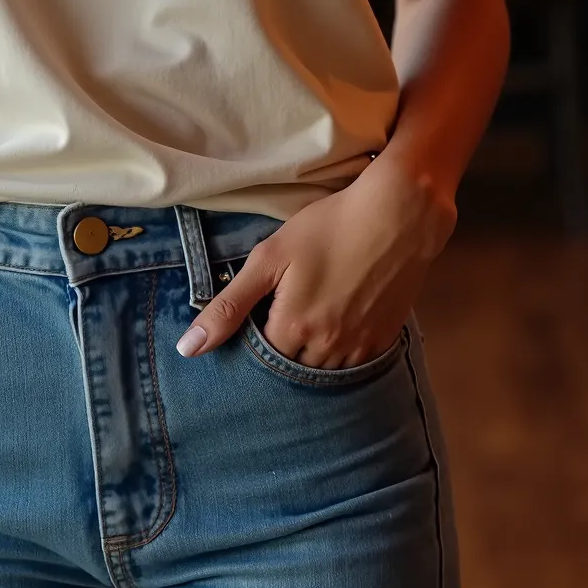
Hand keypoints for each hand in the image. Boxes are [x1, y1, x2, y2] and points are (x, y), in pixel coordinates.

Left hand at [174, 152, 456, 368]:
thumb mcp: (270, 257)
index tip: (256, 319)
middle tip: (284, 314)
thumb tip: (188, 349)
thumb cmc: (329, 227)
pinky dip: (340, 352)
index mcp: (292, 330)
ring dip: (310, 354)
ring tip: (309, 319)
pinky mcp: (384, 341)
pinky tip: (338, 321)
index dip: (252, 341)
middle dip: (282, 352)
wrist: (398, 215)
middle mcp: (326, 350)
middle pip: (291, 370)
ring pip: (323, 371)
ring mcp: (358, 349)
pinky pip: (353, 364)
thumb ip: (229, 305)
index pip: (259, 360)